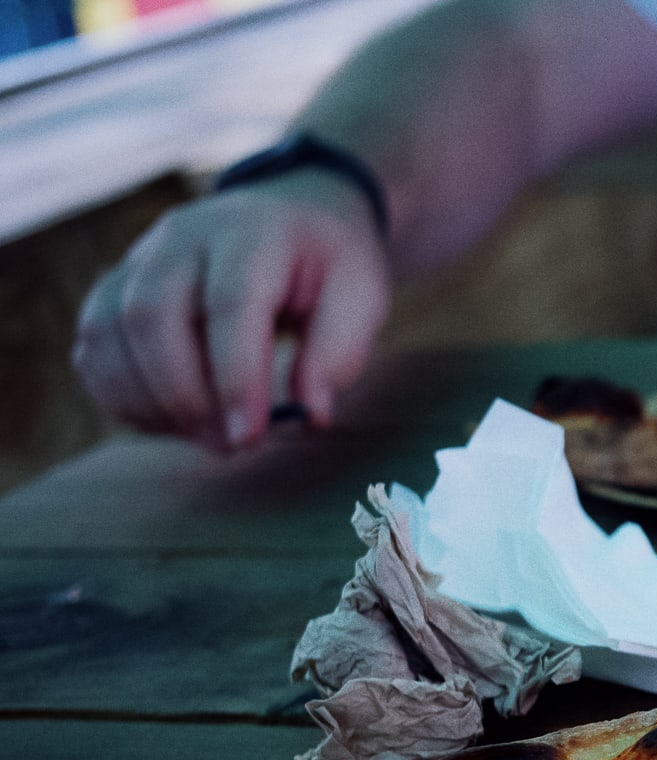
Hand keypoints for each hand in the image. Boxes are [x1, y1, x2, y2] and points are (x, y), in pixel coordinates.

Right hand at [72, 171, 390, 452]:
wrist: (288, 215)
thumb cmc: (327, 265)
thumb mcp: (361, 294)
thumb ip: (341, 351)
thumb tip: (312, 414)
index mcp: (251, 232)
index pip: (230, 305)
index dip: (235, 378)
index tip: (249, 437)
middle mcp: (183, 237)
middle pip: (151, 314)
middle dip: (184, 395)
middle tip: (229, 445)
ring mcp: (140, 258)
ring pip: (109, 330)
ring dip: (148, 400)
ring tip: (204, 437)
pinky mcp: (116, 286)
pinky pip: (94, 345)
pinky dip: (120, 394)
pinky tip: (167, 422)